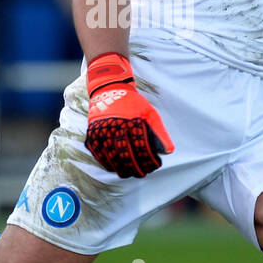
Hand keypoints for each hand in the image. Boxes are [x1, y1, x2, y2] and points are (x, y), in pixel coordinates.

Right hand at [85, 52, 173, 177]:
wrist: (109, 88)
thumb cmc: (132, 102)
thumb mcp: (150, 113)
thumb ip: (159, 132)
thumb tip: (169, 151)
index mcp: (132, 122)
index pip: (142, 148)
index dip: (150, 160)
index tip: (155, 166)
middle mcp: (116, 127)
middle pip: (126, 156)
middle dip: (136, 168)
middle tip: (142, 174)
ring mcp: (103, 131)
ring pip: (112, 157)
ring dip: (121, 169)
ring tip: (129, 174)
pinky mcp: (93, 133)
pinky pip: (98, 153)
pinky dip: (106, 163)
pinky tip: (114, 168)